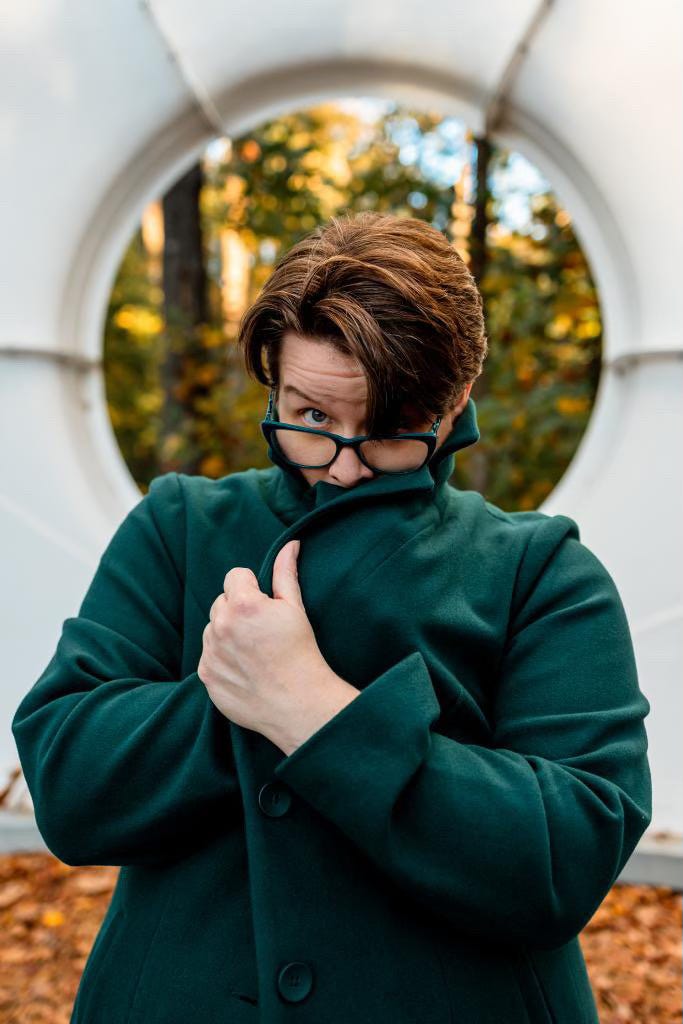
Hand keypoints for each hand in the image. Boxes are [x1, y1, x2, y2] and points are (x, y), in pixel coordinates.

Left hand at [197, 539, 359, 753]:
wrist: (297, 702)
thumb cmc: (301, 652)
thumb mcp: (295, 608)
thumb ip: (285, 573)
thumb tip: (289, 545)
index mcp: (243, 604)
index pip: (235, 576)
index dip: (252, 588)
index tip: (265, 606)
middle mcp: (220, 625)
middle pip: (222, 602)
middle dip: (238, 610)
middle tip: (262, 631)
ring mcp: (210, 651)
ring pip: (213, 629)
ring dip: (227, 633)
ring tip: (254, 652)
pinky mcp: (206, 675)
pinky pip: (209, 655)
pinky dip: (222, 658)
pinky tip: (245, 669)